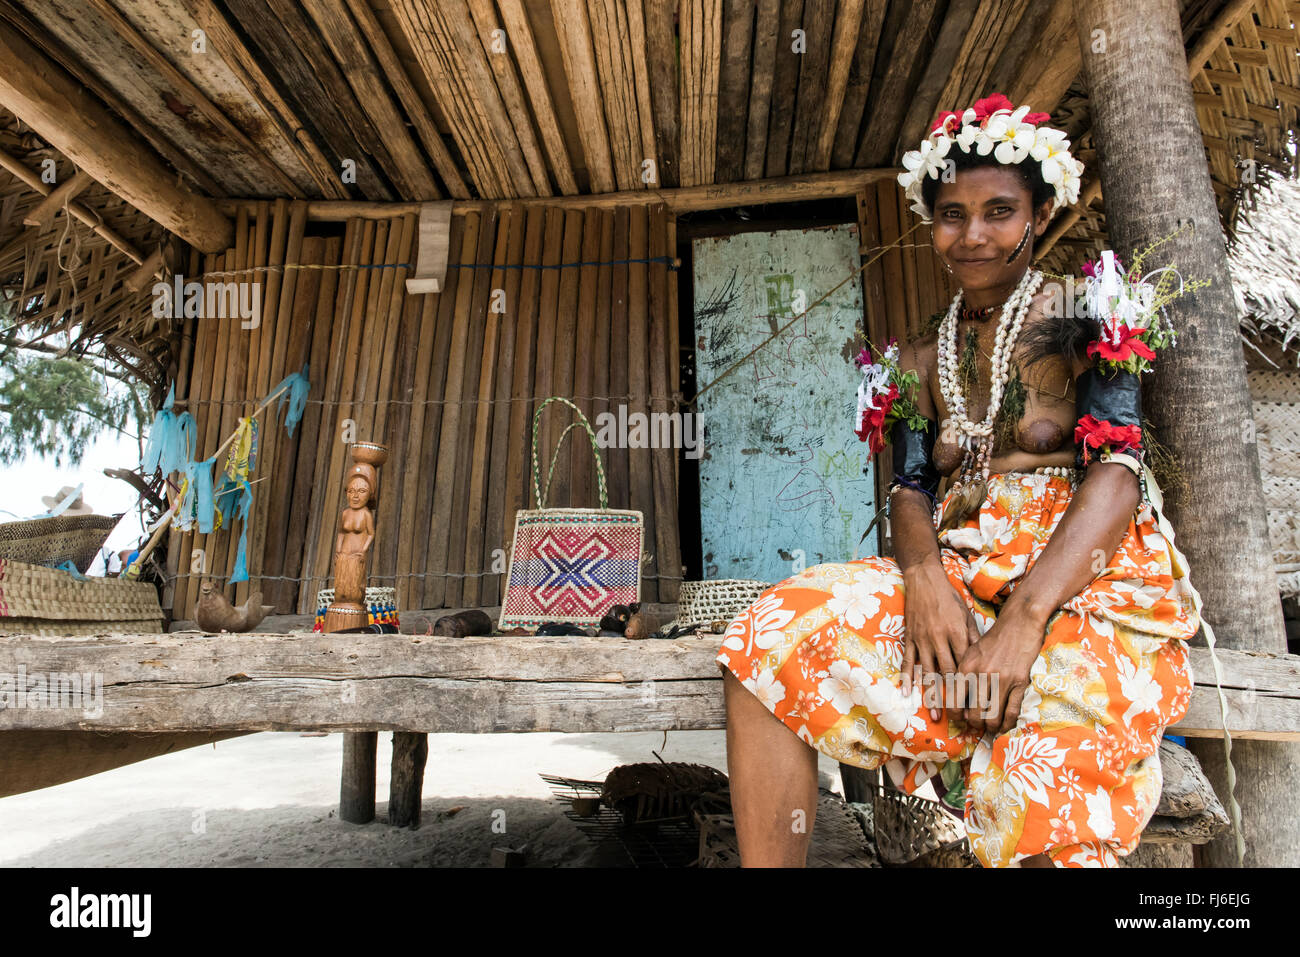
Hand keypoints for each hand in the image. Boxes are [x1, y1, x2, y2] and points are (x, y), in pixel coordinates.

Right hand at [901, 563, 982, 715]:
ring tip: (936, 714)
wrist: (924, 580)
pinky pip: (907, 661)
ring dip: (931, 695)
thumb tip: (981, 660)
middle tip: (958, 719)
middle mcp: (939, 639)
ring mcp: (921, 640)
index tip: (977, 704)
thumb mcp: (965, 615)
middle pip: (947, 674)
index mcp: (956, 634)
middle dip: (953, 698)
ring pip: (927, 672)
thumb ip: (972, 638)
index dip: (971, 686)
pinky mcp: (909, 638)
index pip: (966, 665)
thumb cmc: (948, 598)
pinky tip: (907, 693)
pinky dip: (907, 678)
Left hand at [956, 607, 1047, 736]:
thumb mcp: (971, 653)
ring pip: (992, 716)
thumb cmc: (993, 639)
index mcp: (966, 667)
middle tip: (977, 726)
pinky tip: (1004, 726)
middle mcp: (981, 675)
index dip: (956, 716)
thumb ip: (964, 675)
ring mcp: (1002, 679)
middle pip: (974, 713)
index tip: (959, 720)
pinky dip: (1007, 723)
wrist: (1019, 623)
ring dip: (990, 727)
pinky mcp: (1020, 681)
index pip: (954, 701)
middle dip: (975, 724)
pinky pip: (1012, 711)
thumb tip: (960, 703)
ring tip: (990, 728)